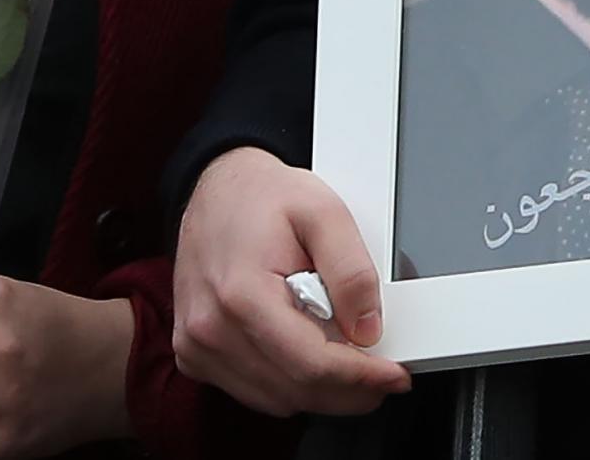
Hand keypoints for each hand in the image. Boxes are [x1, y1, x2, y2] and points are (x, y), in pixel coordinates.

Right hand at [172, 146, 410, 416]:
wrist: (216, 188)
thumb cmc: (262, 196)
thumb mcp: (323, 211)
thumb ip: (351, 271)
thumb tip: (368, 328)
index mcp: (242, 293)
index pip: (311, 365)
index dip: (362, 378)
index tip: (395, 376)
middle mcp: (211, 328)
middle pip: (297, 391)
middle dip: (349, 389)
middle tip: (380, 372)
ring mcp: (198, 346)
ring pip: (277, 400)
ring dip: (320, 388)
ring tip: (339, 349)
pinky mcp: (194, 355)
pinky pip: (255, 393)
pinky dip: (288, 383)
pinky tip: (302, 350)